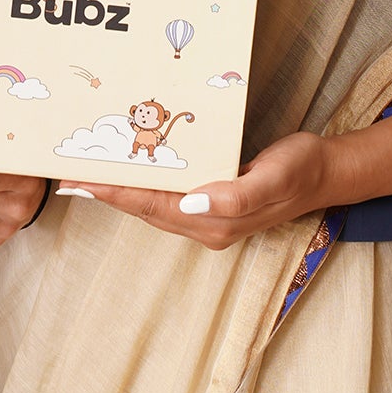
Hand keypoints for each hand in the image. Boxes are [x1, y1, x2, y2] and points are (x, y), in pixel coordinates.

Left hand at [63, 130, 335, 249]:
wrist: (325, 172)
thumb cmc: (299, 171)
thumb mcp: (272, 179)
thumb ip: (234, 197)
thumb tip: (191, 202)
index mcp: (213, 222)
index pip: (150, 206)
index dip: (112, 193)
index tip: (77, 183)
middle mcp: (204, 224)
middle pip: (142, 207)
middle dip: (105, 192)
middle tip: (67, 174)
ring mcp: (206, 216)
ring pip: (151, 203)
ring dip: (119, 189)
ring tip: (86, 172)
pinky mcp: (210, 202)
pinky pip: (166, 194)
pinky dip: (142, 182)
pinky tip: (130, 168)